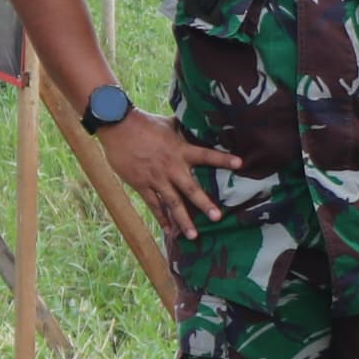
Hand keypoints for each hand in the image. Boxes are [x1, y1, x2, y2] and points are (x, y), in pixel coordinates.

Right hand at [104, 114, 235, 237]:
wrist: (118, 127)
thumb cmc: (144, 123)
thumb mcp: (168, 124)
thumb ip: (183, 130)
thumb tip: (196, 123)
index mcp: (180, 150)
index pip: (206, 155)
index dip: (223, 159)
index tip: (240, 164)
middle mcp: (171, 167)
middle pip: (191, 189)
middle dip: (204, 203)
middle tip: (217, 217)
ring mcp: (156, 178)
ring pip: (172, 203)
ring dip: (183, 220)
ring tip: (194, 235)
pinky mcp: (142, 184)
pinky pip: (154, 205)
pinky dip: (161, 218)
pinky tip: (169, 230)